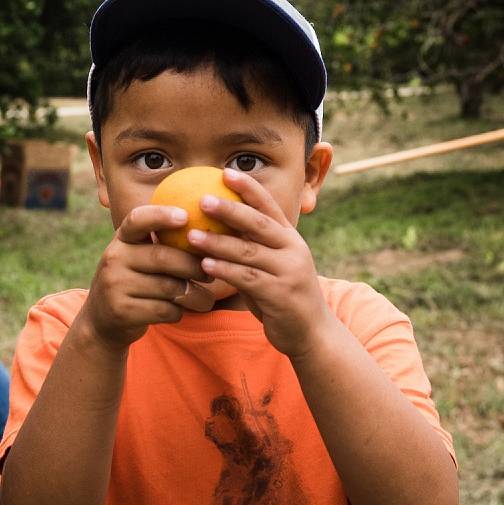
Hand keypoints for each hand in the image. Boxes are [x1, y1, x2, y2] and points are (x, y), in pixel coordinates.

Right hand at [81, 204, 213, 352]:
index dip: (161, 216)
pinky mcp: (122, 311)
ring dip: (194, 294)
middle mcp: (114, 258)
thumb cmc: (134, 281)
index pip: (138, 220)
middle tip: (210, 274)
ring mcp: (115, 285)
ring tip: (208, 299)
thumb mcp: (138, 257)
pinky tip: (180, 311)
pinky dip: (178, 312)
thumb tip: (207, 232)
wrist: (101, 320)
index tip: (185, 216)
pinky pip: (163, 310)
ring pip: (168, 287)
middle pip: (163, 257)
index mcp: (122, 239)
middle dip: (193, 266)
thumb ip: (161, 244)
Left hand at [188, 168, 327, 359]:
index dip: (249, 188)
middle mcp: (292, 249)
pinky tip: (205, 264)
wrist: (312, 332)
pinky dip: (225, 270)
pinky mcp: (280, 294)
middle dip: (229, 209)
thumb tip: (219, 228)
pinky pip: (247, 278)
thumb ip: (254, 247)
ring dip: (218, 242)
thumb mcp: (273, 266)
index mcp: (290, 238)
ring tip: (191, 235)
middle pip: (258, 223)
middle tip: (202, 199)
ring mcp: (289, 271)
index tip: (225, 172)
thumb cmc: (283, 296)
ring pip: (248, 251)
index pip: (269, 206)